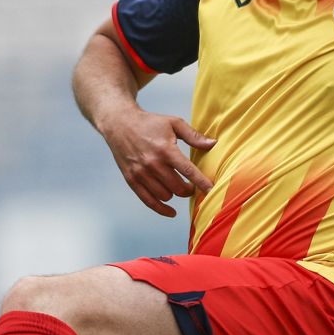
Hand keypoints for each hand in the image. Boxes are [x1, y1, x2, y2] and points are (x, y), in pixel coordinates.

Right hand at [99, 107, 216, 217]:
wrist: (120, 124)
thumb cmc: (149, 123)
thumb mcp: (173, 123)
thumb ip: (194, 136)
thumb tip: (213, 144)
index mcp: (165, 150)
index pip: (188, 171)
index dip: (202, 183)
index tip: (212, 191)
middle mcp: (153, 164)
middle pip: (178, 188)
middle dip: (189, 189)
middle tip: (191, 185)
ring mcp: (141, 174)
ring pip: (165, 196)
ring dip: (175, 194)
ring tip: (176, 185)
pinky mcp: (132, 180)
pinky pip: (149, 201)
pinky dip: (162, 209)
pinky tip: (171, 211)